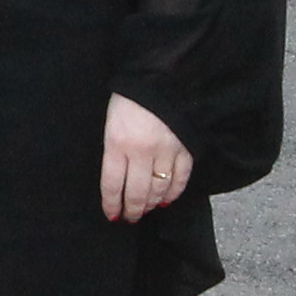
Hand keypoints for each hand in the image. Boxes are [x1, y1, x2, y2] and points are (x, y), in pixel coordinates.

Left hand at [101, 94, 190, 222]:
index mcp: (117, 143)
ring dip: (151, 204)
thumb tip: (117, 181)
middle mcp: (141, 152)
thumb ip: (113, 150)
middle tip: (130, 218)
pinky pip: (180, 179)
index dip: (112, 205)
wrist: (161, 77)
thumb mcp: (110, 122)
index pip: (112, 186)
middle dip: (132, 210)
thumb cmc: (129, 98)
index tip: (112, 215)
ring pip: (159, 190)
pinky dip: (173, 193)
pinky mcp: (185, 148)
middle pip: (137, 193)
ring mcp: (166, 151)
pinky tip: (166, 199)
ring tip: (146, 209)